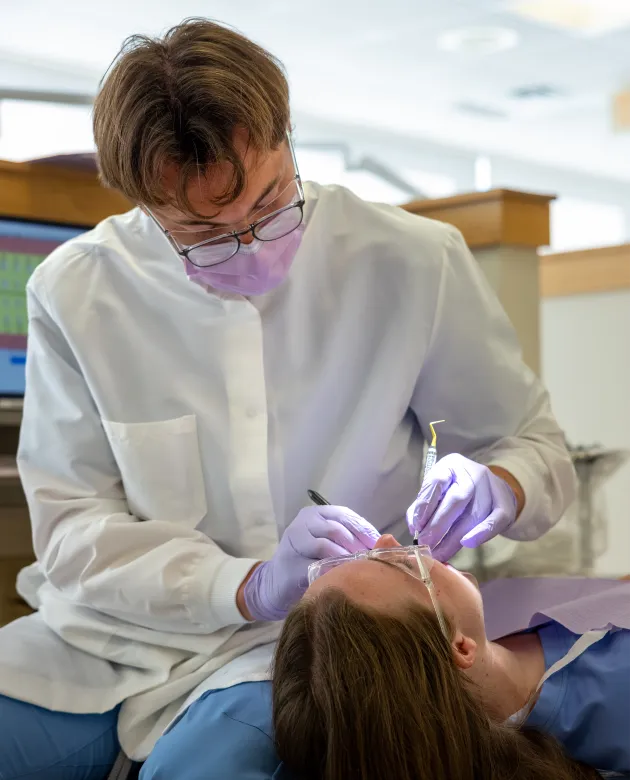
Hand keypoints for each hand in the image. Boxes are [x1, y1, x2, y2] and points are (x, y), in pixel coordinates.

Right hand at [243, 505, 379, 620]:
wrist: (277, 584)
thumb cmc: (311, 562)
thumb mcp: (331, 545)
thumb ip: (353, 540)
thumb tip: (387, 541)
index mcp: (316, 514)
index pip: (344, 515)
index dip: (364, 529)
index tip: (379, 544)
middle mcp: (303, 523)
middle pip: (336, 529)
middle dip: (357, 545)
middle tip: (372, 561)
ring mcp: (293, 542)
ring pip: (326, 545)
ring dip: (346, 559)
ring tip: (358, 570)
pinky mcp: (289, 564)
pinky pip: (315, 566)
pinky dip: (331, 572)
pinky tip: (342, 580)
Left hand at [406, 454, 517, 561]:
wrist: (491, 488)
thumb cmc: (456, 490)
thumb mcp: (437, 490)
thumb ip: (422, 506)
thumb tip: (414, 526)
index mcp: (451, 465)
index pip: (437, 481)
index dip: (425, 505)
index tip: (416, 526)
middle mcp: (472, 472)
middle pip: (457, 499)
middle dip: (438, 525)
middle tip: (425, 545)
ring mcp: (491, 486)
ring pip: (474, 514)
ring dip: (454, 538)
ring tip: (439, 554)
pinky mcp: (505, 503)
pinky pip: (495, 521)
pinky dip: (480, 534)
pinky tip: (466, 544)